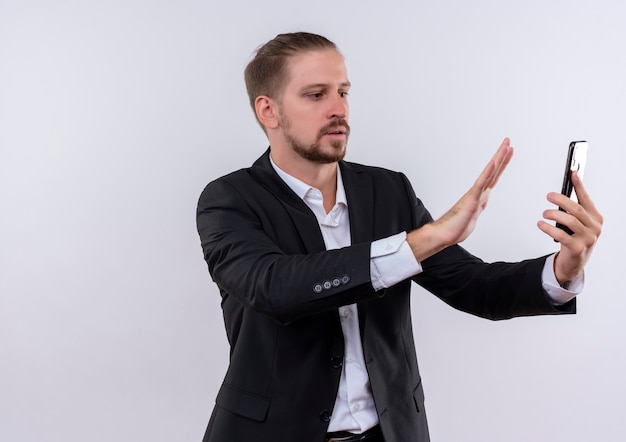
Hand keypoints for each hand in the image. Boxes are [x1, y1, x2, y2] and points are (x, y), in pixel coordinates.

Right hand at [407, 138, 513, 260]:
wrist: (442, 234)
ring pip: (489, 173)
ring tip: (505, 145)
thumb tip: (480, 204)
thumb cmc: (454, 228)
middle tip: (508, 140)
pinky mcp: (471, 199)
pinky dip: (488, 172)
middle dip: (502, 155)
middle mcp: (478, 192)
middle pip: (493, 170)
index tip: (508, 151)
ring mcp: (475, 194)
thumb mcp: (472, 218)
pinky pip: (481, 183)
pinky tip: (493, 163)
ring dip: (498, 158)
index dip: (501, 164)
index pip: (493, 176)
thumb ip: (477, 208)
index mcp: (479, 196)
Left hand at [537, 171, 602, 284]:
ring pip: (570, 221)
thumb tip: (561, 194)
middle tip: (549, 196)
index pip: (586, 199)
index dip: (579, 186)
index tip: (573, 173)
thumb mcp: (576, 224)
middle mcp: (594, 227)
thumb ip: (572, 210)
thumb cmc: (574, 239)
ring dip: (554, 214)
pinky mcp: (578, 249)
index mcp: (595, 218)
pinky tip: (541, 224)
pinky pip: (562, 235)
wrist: (574, 263)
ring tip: (544, 213)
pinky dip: (549, 228)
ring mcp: (588, 239)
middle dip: (562, 200)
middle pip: (577, 209)